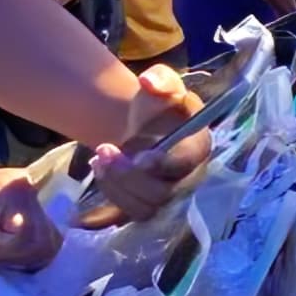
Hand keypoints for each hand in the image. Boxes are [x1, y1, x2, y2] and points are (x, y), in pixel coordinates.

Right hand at [0, 168, 59, 271]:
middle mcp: (29, 188)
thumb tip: (42, 268)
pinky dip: (4, 243)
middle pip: (51, 241)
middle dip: (20, 257)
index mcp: (24, 201)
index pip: (51, 240)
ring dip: (10, 250)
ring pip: (41, 239)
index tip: (8, 262)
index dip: (33, 260)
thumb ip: (18, 255)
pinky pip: (26, 232)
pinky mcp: (13, 190)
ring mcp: (23, 186)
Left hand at [83, 64, 207, 220]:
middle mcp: (189, 179)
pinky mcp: (147, 208)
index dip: (162, 164)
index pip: (186, 163)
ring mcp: (169, 198)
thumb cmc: (157, 105)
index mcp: (199, 147)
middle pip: (163, 193)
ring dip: (116, 187)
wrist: (142, 125)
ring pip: (144, 208)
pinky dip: (109, 202)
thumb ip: (161, 79)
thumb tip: (149, 82)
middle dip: (129, 175)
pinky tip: (95, 180)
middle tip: (103, 150)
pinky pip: (130, 216)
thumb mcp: (162, 84)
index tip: (138, 156)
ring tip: (97, 160)